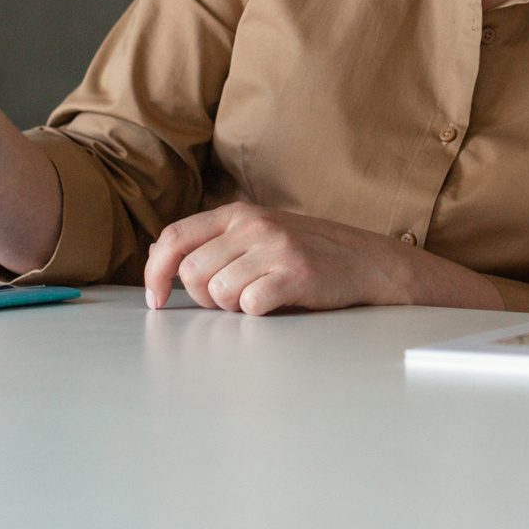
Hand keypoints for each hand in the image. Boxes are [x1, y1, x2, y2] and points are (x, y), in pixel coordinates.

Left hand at [143, 203, 499, 315]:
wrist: (372, 264)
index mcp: (239, 214)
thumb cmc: (311, 255)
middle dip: (203, 297)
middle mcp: (254, 226)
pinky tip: (279, 305)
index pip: (174, 237)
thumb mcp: (261, 235)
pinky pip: (251, 306)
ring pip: (218, 293)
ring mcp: (276, 249)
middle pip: (192, 273)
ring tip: (262, 299)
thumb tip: (160, 259)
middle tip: (234, 300)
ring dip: (234, 307)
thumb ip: (216, 242)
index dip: (155, 272)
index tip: (156, 300)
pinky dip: (259, 314)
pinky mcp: (296, 274)